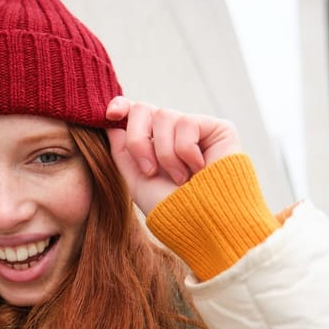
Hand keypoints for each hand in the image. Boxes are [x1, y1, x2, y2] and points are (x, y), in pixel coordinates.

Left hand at [105, 96, 242, 214]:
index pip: (136, 112)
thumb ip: (122, 151)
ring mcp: (196, 129)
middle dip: (138, 140)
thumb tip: (112, 124)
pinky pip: (187, 123)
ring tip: (180, 178)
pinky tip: (199, 169)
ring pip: (164, 115)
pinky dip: (186, 151)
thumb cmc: (171, 208)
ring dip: (165, 153)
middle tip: (149, 170)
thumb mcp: (137, 180)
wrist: (201, 223)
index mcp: (154, 142)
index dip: (121, 105)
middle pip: (144, 109)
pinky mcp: (218, 128)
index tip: (111, 115)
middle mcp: (174, 132)